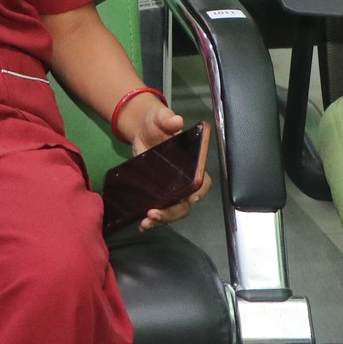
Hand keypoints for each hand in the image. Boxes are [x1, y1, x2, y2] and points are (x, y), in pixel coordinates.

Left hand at [119, 96, 210, 229]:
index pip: (202, 182)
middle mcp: (183, 181)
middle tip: (154, 213)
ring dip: (161, 220)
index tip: (191, 197)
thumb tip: (176, 120)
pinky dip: (152, 221)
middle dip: (172, 212)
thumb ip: (167, 119)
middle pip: (185, 203)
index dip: (199, 191)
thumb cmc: (157, 124)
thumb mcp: (160, 118)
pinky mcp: (156, 194)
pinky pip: (158, 211)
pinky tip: (140, 225)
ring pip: (172, 211)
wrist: (141, 132)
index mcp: (191, 165)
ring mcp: (170, 189)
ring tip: (145, 223)